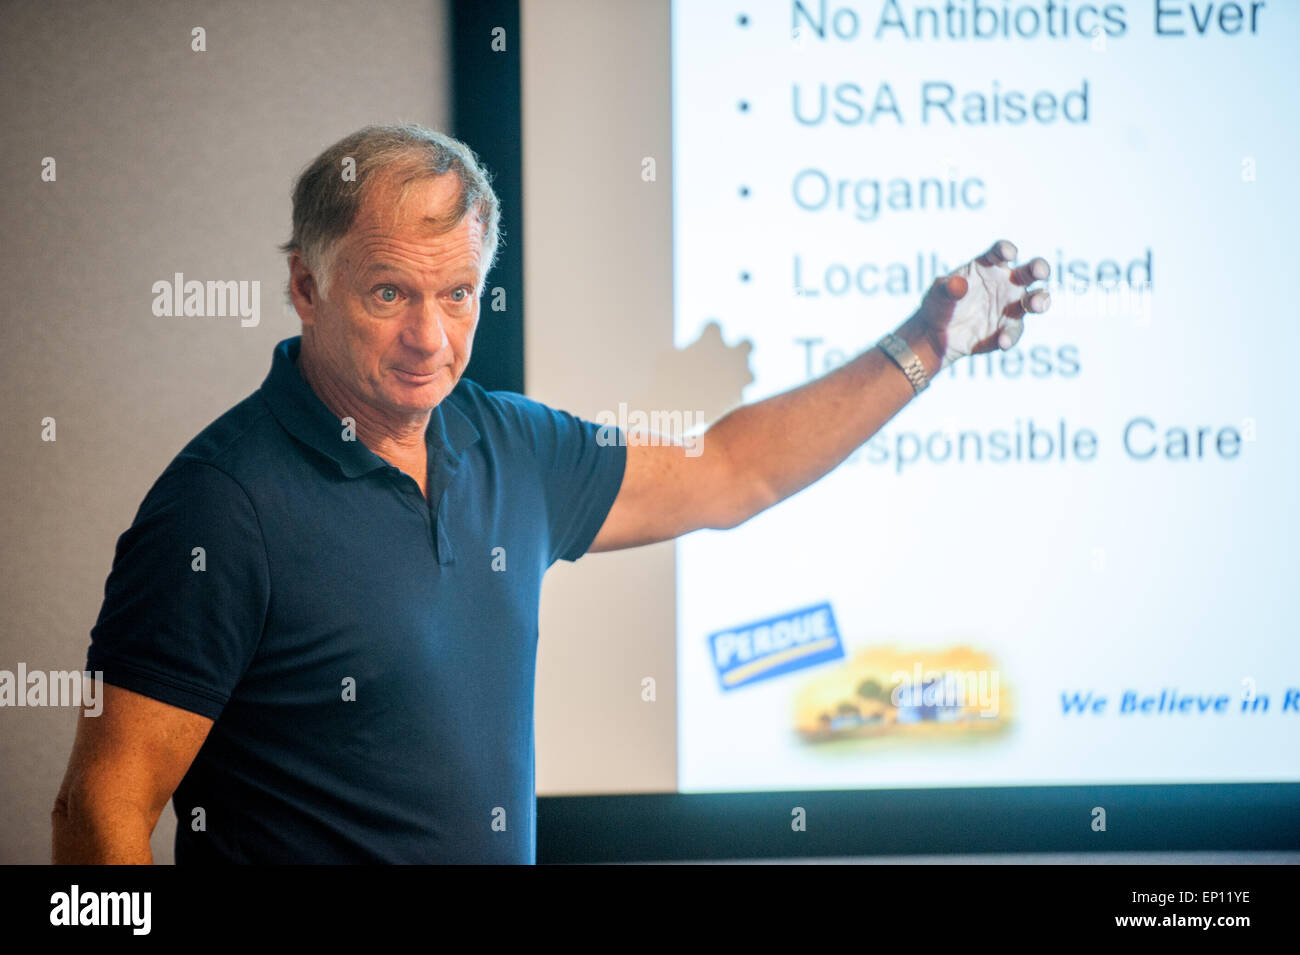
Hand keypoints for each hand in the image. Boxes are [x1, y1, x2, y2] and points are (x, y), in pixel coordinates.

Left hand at [910, 240, 1051, 369]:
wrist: (936, 333)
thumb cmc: (939, 303)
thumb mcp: (938, 293)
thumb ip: (948, 288)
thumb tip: (959, 284)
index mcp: (987, 266)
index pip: (1000, 253)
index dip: (1006, 250)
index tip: (1008, 253)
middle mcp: (1005, 283)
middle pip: (1028, 272)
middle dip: (1039, 268)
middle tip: (1040, 272)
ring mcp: (1010, 306)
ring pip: (1033, 300)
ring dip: (1039, 301)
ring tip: (1036, 306)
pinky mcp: (1007, 329)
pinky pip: (1014, 331)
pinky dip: (1010, 336)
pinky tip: (1002, 342)